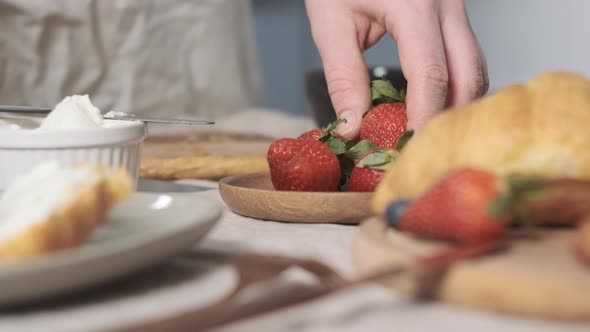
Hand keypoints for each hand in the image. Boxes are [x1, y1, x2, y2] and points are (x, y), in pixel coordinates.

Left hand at [305, 0, 487, 138]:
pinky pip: (467, 54)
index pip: (431, 75)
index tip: (410, 149)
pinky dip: (456, 84)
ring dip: (456, 102)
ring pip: (476, 66)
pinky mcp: (455, 10)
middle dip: (448, 116)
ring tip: (425, 130)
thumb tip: (353, 128)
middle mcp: (447, 4)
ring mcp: (457, 5)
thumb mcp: (331, 23)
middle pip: (468, 75)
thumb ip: (344, 78)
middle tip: (420, 147)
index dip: (423, 118)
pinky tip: (432, 102)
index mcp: (414, 5)